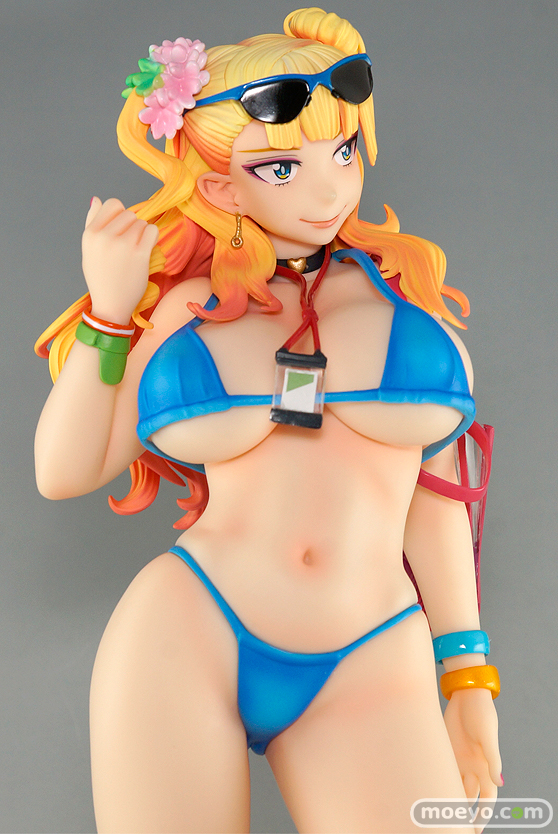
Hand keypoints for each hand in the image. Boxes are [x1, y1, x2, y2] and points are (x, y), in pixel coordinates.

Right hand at [82, 197, 158, 323]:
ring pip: (142, 223)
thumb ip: (91, 222)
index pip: (112, 204)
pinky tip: (145, 250)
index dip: (120, 216)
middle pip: (129, 213)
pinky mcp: (139, 254)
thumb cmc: (100, 277)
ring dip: (142, 234)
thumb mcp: (88, 249)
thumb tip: (96, 199)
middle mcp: (104, 237)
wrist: (111, 305)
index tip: (120, 231)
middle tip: (127, 245)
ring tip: (134, 251)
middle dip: (132, 226)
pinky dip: (152, 238)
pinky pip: (152, 231)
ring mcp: (123, 245)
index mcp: (90, 233)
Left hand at [444, 688, 501, 832]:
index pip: (486, 798)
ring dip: (447, 797)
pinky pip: (441, 769)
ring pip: (453, 784)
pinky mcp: (446, 748)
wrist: (465, 694)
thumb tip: (499, 783)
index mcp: (486, 766)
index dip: (482, 815)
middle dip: (462, 812)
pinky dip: (435, 780)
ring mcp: (458, 758)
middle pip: (468, 796)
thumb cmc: (481, 713)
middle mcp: (473, 766)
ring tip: (437, 813)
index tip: (475, 830)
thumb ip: (493, 759)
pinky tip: (426, 789)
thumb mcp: (487, 735)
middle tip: (451, 827)